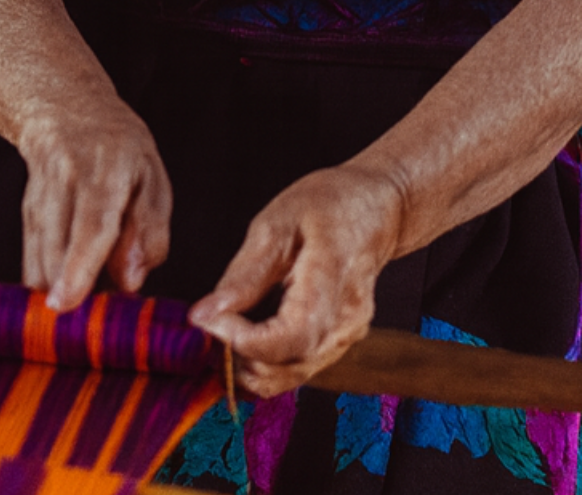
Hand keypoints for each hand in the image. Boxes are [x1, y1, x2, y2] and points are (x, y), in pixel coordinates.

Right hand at [18, 102, 172, 310]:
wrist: (64, 112)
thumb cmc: (119, 149)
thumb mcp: (152, 178)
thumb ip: (149, 231)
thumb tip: (129, 282)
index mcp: (107, 170)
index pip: (92, 222)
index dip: (79, 265)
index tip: (67, 303)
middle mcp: (65, 180)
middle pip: (58, 246)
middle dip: (68, 293)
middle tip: (90, 325)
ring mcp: (39, 195)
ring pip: (39, 256)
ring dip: (58, 291)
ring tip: (84, 309)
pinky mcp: (25, 212)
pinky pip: (31, 256)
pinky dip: (47, 283)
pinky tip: (63, 294)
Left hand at [189, 164, 405, 396]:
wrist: (377, 211)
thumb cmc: (330, 206)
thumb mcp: (276, 223)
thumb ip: (243, 273)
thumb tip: (204, 314)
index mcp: (332, 282)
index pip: (291, 337)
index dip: (243, 341)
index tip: (207, 321)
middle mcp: (345, 321)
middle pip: (289, 366)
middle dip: (238, 358)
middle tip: (206, 327)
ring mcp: (346, 336)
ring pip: (292, 376)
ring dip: (249, 367)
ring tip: (219, 332)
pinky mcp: (339, 343)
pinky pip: (299, 368)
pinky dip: (265, 364)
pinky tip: (241, 340)